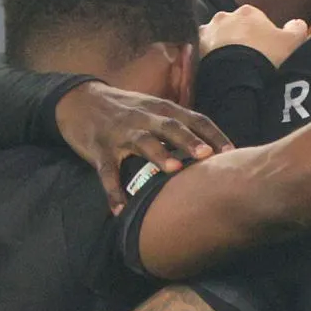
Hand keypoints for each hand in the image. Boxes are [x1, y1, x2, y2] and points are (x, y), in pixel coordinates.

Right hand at [55, 83, 233, 211]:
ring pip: (142, 142)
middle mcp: (143, 118)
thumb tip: (214, 148)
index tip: (232, 152)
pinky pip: (107, 172)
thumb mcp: (154, 109)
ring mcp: (120, 133)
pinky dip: (113, 191)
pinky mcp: (98, 149)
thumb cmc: (127, 110)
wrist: (79, 101)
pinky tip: (121, 209)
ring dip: (158, 155)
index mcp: (161, 109)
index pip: (194, 119)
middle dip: (189, 140)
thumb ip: (181, 124)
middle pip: (170, 126)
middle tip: (207, 156)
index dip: (213, 134)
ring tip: (174, 170)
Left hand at [200, 4, 310, 65]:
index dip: (261, 34)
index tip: (265, 50)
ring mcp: (206, 32)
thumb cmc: (267, 56)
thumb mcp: (292, 43)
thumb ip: (296, 29)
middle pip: (234, 26)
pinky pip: (202, 52)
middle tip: (246, 59)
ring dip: (221, 47)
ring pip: (216, 38)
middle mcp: (224, 16)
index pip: (256, 18)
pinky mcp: (193, 49)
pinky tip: (216, 71)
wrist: (235, 76)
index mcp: (248, 11)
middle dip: (238, 38)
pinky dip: (207, 58)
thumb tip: (296, 22)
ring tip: (229, 67)